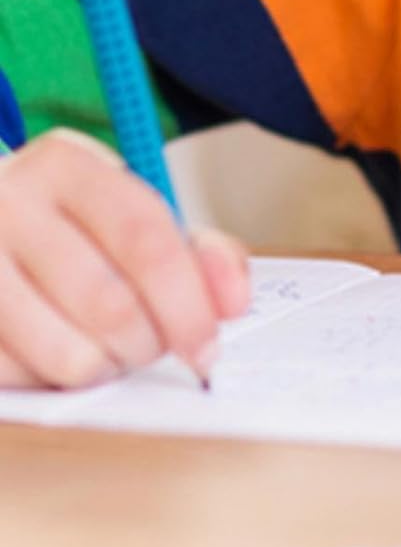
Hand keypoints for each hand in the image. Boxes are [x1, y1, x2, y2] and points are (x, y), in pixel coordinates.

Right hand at [0, 129, 249, 387]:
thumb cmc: (68, 222)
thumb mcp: (131, 210)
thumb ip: (197, 250)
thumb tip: (233, 303)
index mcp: (65, 166)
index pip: (144, 237)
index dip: (188, 301)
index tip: (208, 342)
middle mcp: (7, 206)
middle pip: (109, 303)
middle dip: (152, 342)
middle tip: (160, 348)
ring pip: (66, 353)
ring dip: (109, 368)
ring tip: (115, 352)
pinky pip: (19, 376)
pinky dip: (56, 380)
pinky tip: (62, 353)